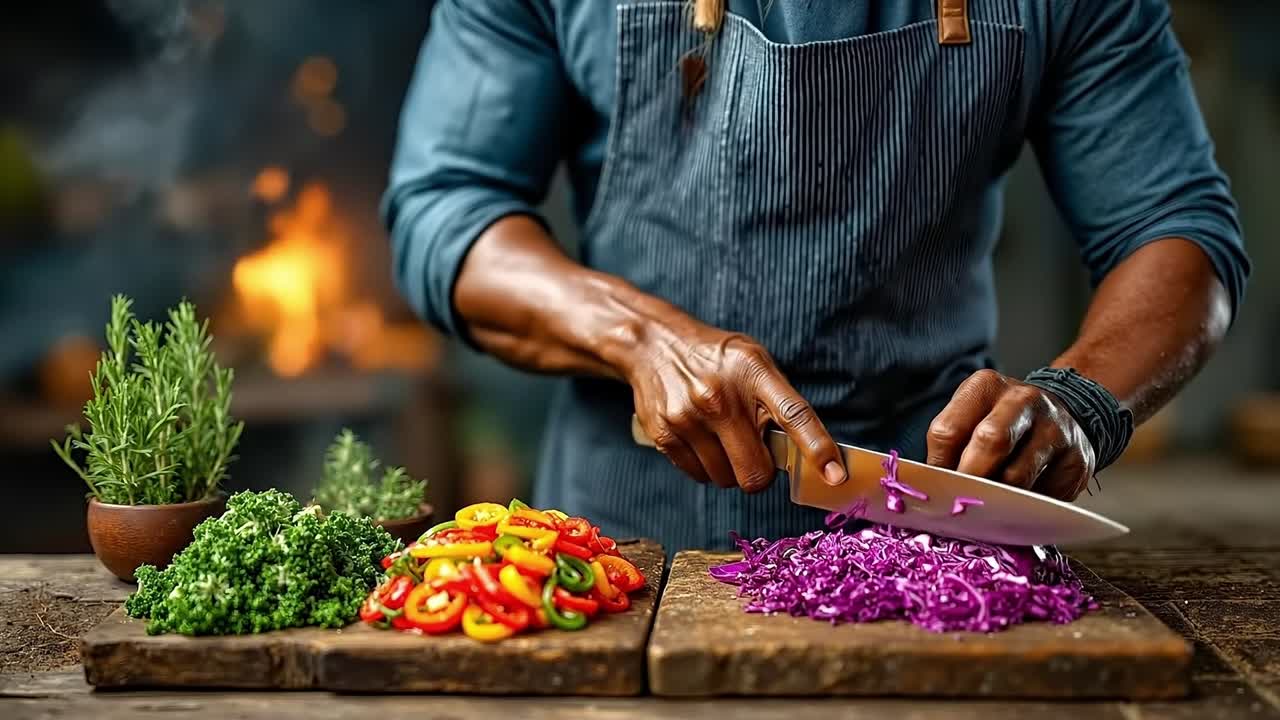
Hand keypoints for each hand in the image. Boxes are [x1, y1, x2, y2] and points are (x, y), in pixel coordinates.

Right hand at [624, 318, 845, 491]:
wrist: (653, 343)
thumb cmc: (715, 357)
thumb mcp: (753, 360)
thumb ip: (778, 399)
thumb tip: (802, 452)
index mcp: (753, 372)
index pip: (794, 414)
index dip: (817, 448)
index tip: (835, 475)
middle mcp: (720, 396)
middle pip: (755, 471)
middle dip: (760, 473)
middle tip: (754, 454)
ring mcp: (689, 417)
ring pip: (726, 479)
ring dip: (730, 470)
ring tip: (721, 438)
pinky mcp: (665, 434)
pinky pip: (698, 475)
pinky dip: (706, 467)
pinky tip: (701, 439)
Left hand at [925, 369, 1095, 500]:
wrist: (1063, 415)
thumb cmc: (1002, 422)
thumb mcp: (971, 417)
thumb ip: (951, 445)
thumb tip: (933, 488)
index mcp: (986, 386)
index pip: (947, 430)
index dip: (938, 466)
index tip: (939, 485)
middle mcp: (1023, 400)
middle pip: (989, 441)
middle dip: (970, 479)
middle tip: (962, 502)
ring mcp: (1055, 428)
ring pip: (1017, 475)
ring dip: (998, 498)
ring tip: (990, 505)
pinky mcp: (1077, 459)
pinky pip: (1044, 495)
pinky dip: (1026, 506)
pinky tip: (1021, 502)